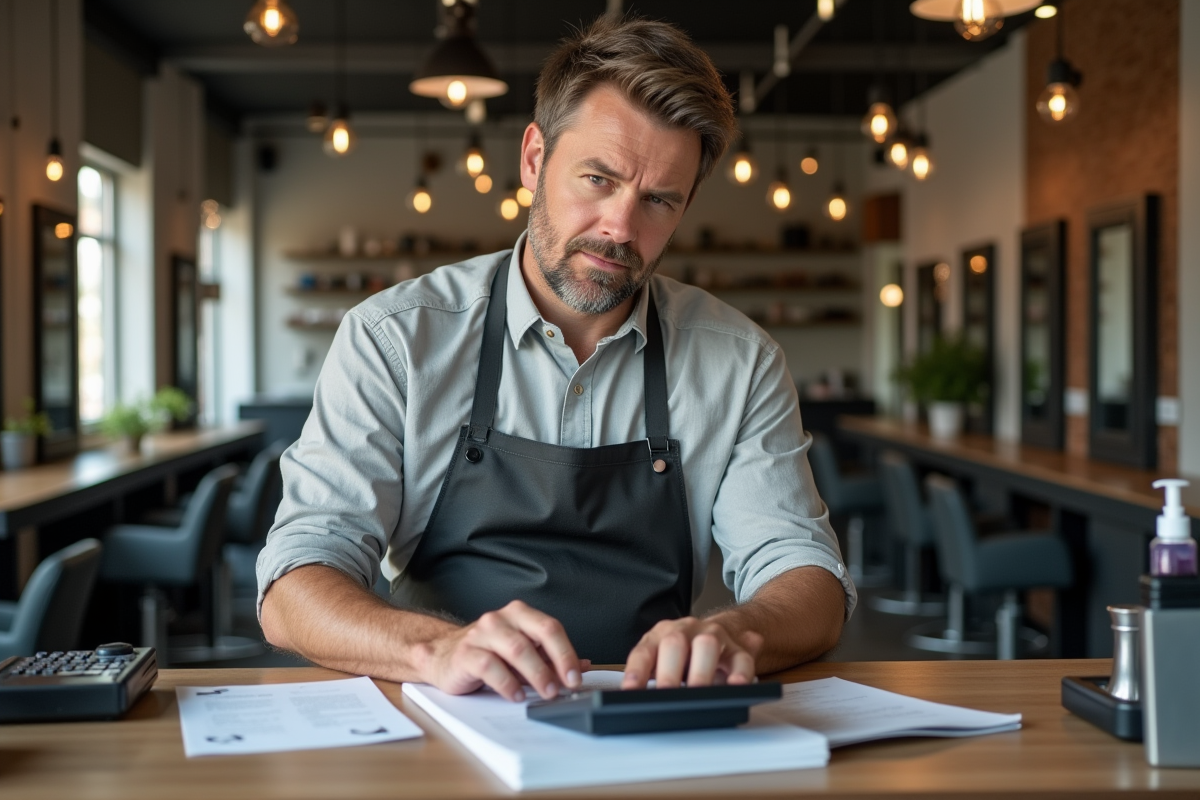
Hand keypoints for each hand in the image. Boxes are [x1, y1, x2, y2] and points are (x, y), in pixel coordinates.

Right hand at [420, 600, 584, 701]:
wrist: (443, 656)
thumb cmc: (487, 653)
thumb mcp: (522, 654)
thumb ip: (550, 658)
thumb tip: (583, 666)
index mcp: (520, 615)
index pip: (551, 628)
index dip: (567, 652)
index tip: (577, 676)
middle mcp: (501, 619)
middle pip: (537, 634)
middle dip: (555, 662)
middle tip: (565, 687)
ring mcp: (482, 634)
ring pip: (515, 649)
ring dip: (536, 674)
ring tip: (546, 693)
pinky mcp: (465, 653)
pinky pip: (489, 666)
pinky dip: (507, 683)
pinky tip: (516, 695)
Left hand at [621, 617, 762, 689]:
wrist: (722, 633)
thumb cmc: (685, 655)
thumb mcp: (661, 661)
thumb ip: (648, 676)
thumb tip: (631, 695)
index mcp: (661, 634)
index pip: (644, 651)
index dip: (636, 672)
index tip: (630, 692)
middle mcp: (686, 631)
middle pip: (674, 643)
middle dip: (669, 672)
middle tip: (666, 696)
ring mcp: (714, 637)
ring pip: (707, 645)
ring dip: (700, 672)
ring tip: (697, 694)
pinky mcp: (738, 650)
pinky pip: (741, 659)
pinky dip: (739, 674)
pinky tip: (735, 687)